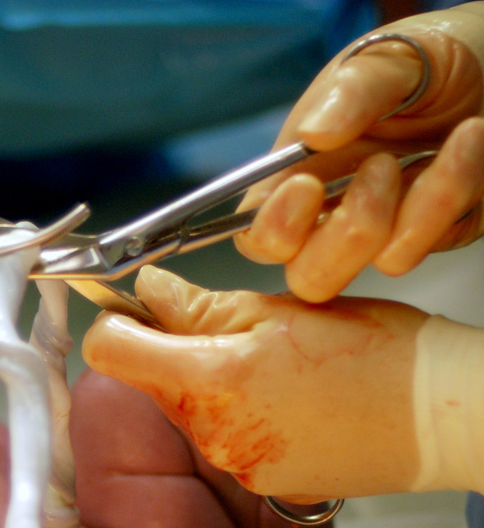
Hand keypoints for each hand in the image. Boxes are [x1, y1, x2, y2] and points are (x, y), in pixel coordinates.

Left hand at [81, 267, 427, 499]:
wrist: (444, 417)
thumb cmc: (375, 353)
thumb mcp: (279, 309)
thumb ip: (198, 305)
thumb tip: (147, 293)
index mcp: (209, 380)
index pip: (110, 350)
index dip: (117, 323)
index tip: (137, 311)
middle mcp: (212, 434)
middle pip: (154, 382)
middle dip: (177, 352)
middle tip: (236, 330)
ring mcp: (238, 467)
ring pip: (192, 411)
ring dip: (214, 385)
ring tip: (276, 367)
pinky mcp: (264, 485)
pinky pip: (228, 440)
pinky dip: (243, 417)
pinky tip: (291, 402)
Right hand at [234, 4, 483, 301]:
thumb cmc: (432, 59)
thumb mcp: (391, 57)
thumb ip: (351, 90)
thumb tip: (309, 135)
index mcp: (301, 175)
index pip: (259, 235)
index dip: (272, 230)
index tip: (305, 187)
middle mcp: (337, 213)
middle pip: (309, 276)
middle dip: (345, 236)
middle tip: (381, 167)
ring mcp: (391, 230)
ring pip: (381, 263)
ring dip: (414, 206)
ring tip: (445, 138)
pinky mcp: (439, 234)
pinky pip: (437, 241)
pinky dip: (454, 188)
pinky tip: (469, 139)